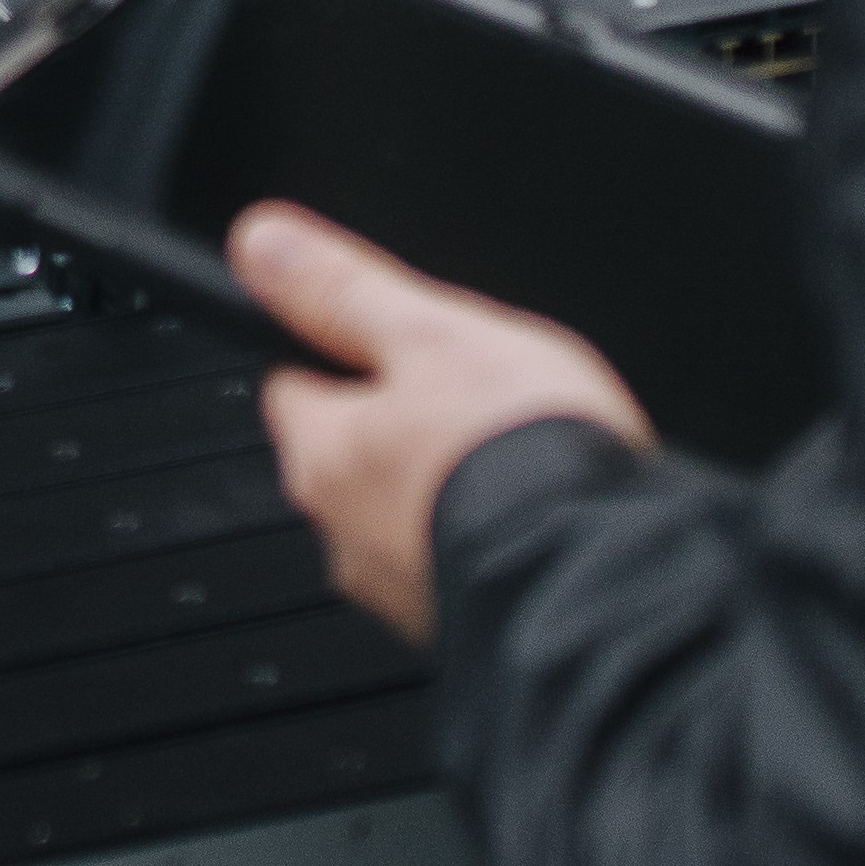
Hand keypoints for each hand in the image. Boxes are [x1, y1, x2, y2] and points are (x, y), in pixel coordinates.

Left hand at [236, 204, 656, 640]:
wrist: (605, 577)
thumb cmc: (521, 457)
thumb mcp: (432, 336)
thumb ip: (342, 289)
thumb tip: (259, 242)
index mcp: (323, 455)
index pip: (294, 385)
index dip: (342, 354)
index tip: (384, 342)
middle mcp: (343, 535)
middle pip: (349, 457)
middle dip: (399, 426)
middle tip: (470, 397)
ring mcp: (402, 591)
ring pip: (406, 515)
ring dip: (446, 488)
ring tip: (515, 459)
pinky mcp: (463, 623)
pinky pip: (462, 563)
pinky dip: (488, 539)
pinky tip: (536, 517)